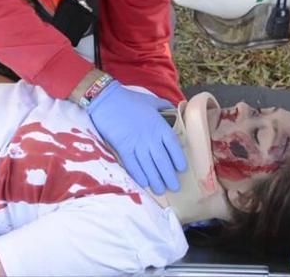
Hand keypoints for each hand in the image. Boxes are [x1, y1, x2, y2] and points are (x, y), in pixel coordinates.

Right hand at [87, 80, 186, 194]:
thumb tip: (174, 110)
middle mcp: (151, 138)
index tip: (181, 169)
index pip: (174, 147)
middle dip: (169, 176)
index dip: (178, 160)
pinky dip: (139, 176)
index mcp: (160, 126)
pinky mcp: (123, 149)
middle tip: (174, 187)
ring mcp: (137, 145)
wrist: (107, 101)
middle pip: (163, 162)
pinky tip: (144, 184)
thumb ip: (165, 107)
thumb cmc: (130, 100)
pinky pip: (133, 166)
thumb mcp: (152, 101)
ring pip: (150, 167)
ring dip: (156, 180)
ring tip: (161, 190)